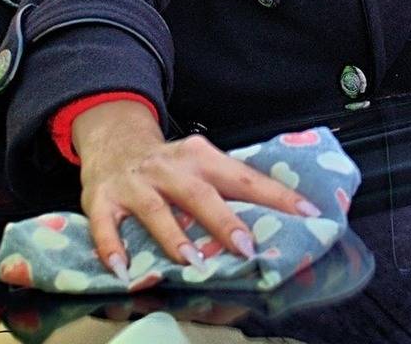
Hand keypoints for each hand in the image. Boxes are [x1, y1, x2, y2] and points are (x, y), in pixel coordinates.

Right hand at [70, 100, 322, 283]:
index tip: (308, 214)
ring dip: (173, 235)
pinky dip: (112, 246)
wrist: (115, 141)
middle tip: (247, 247)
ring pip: (155, 208)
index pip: (244, 177)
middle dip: (223, 220)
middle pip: (200, 193)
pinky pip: (106, 225)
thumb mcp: (201, 165)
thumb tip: (275, 222)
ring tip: (192, 261)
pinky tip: (122, 269)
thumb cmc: (170, 164)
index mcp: (202, 157)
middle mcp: (170, 167)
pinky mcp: (102, 199)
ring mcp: (136, 183)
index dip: (277, 196)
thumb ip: (228, 190)